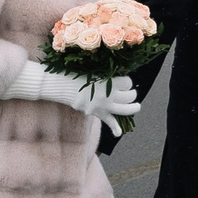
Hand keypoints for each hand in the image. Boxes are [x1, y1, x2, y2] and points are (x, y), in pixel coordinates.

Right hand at [4, 60, 139, 135]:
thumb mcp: (93, 66)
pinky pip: (109, 122)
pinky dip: (115, 128)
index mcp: (109, 80)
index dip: (127, 81)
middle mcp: (109, 94)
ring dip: (133, 108)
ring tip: (136, 106)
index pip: (128, 82)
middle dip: (132, 94)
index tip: (124, 80)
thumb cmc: (77, 71)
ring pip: (126, 109)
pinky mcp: (98, 113)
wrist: (62, 85)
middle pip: (130, 96)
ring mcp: (104, 105)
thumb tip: (119, 65)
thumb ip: (106, 68)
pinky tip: (119, 132)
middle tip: (130, 92)